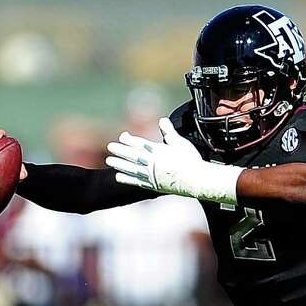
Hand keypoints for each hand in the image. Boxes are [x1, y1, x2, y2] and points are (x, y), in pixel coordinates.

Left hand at [106, 117, 241, 204]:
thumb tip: (162, 120)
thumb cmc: (190, 160)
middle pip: (132, 155)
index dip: (129, 140)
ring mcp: (152, 175)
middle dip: (120, 151)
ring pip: (131, 168)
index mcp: (158, 151)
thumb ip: (169, 131)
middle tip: (110, 147)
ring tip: (109, 161)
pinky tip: (118, 176)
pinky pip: (136, 181)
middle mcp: (152, 163)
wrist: (196, 180)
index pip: (139, 144)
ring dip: (119, 164)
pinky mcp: (154, 185)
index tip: (123, 136)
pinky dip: (127, 179)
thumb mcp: (180, 142)